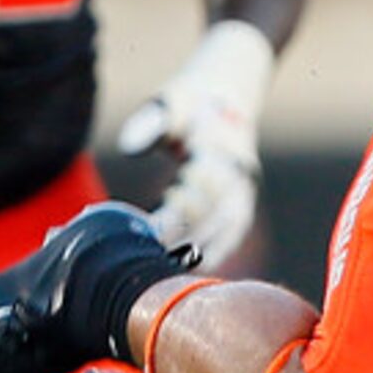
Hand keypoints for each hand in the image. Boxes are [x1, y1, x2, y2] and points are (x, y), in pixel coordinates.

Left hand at [126, 19, 272, 268]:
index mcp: (226, 153)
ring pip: (222, 236)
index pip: (201, 191)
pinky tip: (180, 273)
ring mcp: (243, 198)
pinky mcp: (239, 211)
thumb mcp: (172, 101)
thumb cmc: (192, 102)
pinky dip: (205, 256)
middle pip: (212, 220)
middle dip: (178, 239)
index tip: (145, 227)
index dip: (175, 213)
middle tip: (142, 256)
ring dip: (192, 253)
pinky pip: (225, 241)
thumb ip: (153, 120)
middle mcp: (240, 181)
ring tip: (159, 272)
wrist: (230, 99)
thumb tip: (130, 147)